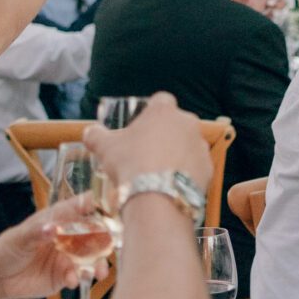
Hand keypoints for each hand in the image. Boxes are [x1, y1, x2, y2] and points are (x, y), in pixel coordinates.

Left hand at [0, 204, 113, 298]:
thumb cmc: (8, 248)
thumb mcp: (19, 237)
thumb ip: (36, 233)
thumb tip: (51, 228)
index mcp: (61, 218)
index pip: (84, 206)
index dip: (101, 203)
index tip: (116, 204)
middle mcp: (70, 236)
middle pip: (96, 233)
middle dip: (107, 240)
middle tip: (111, 247)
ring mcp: (70, 256)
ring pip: (92, 258)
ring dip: (99, 264)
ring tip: (98, 272)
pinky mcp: (66, 275)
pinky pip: (79, 276)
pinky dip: (79, 278)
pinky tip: (72, 281)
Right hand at [84, 89, 209, 192]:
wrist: (158, 198)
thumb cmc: (130, 165)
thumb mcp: (105, 148)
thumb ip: (96, 135)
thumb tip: (89, 133)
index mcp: (164, 111)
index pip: (160, 101)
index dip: (150, 112)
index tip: (141, 126)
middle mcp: (188, 122)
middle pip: (176, 123)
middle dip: (164, 134)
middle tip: (147, 152)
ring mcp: (200, 145)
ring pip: (188, 145)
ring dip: (177, 153)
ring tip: (159, 172)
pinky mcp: (209, 167)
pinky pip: (196, 166)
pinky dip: (186, 173)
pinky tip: (171, 185)